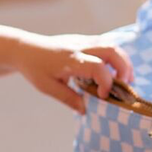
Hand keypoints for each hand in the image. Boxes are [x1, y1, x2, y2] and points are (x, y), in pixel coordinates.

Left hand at [14, 32, 134, 112]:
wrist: (25, 49)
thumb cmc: (35, 68)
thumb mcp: (48, 88)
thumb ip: (68, 98)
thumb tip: (86, 110)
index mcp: (70, 60)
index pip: (97, 67)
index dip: (106, 83)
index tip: (103, 97)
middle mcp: (80, 47)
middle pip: (112, 51)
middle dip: (124, 68)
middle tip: (126, 85)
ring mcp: (83, 41)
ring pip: (112, 45)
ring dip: (123, 62)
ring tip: (124, 80)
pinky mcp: (84, 40)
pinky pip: (106, 45)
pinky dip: (115, 58)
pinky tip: (113, 72)